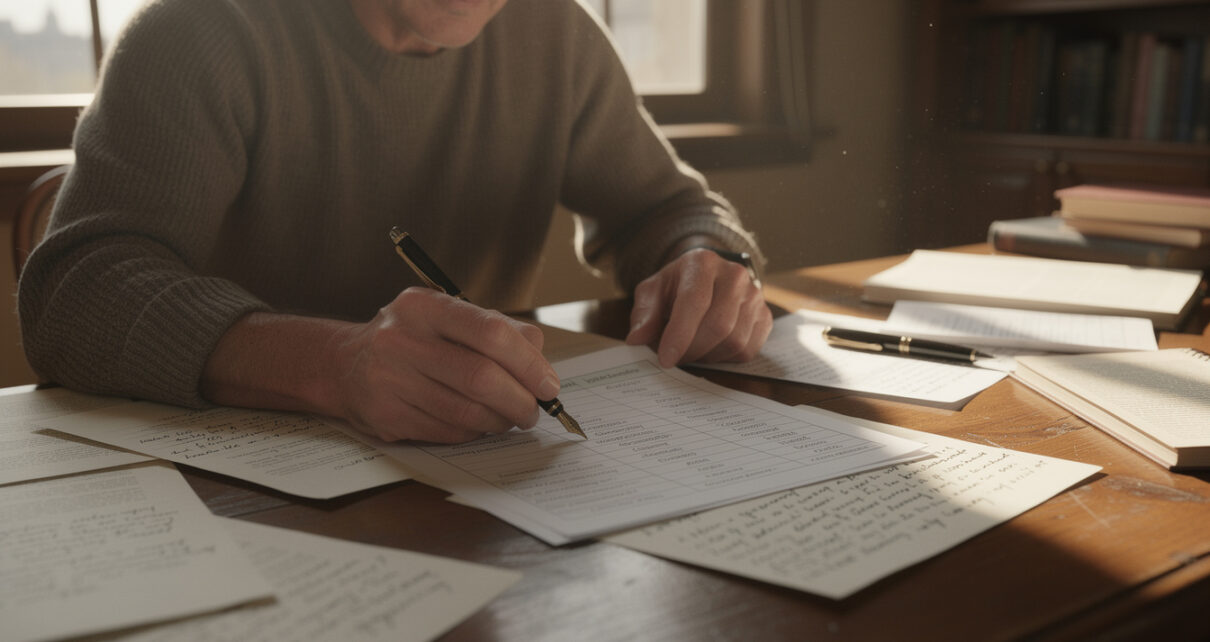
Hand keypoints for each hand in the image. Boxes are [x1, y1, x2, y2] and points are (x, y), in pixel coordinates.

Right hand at [328, 288, 560, 442]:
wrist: (345, 364)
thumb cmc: (412, 339)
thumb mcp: (447, 317)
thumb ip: (497, 330)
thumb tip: (541, 361)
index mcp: (424, 306)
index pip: (490, 333)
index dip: (528, 364)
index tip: (549, 385)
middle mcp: (402, 339)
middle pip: (481, 377)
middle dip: (520, 400)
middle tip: (534, 410)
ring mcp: (389, 380)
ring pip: (466, 412)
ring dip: (501, 420)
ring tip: (511, 418)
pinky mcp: (386, 416)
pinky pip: (448, 432)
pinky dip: (474, 432)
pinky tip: (479, 423)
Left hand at [625, 248, 772, 367]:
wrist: (708, 277)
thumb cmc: (677, 286)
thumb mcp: (653, 292)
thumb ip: (644, 314)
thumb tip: (636, 339)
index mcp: (703, 263)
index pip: (694, 302)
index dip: (679, 335)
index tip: (665, 359)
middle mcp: (734, 275)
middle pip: (718, 325)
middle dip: (693, 350)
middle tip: (676, 358)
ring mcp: (755, 295)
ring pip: (734, 341)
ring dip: (708, 355)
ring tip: (692, 350)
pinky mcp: (765, 316)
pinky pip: (748, 349)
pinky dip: (725, 358)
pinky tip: (711, 348)